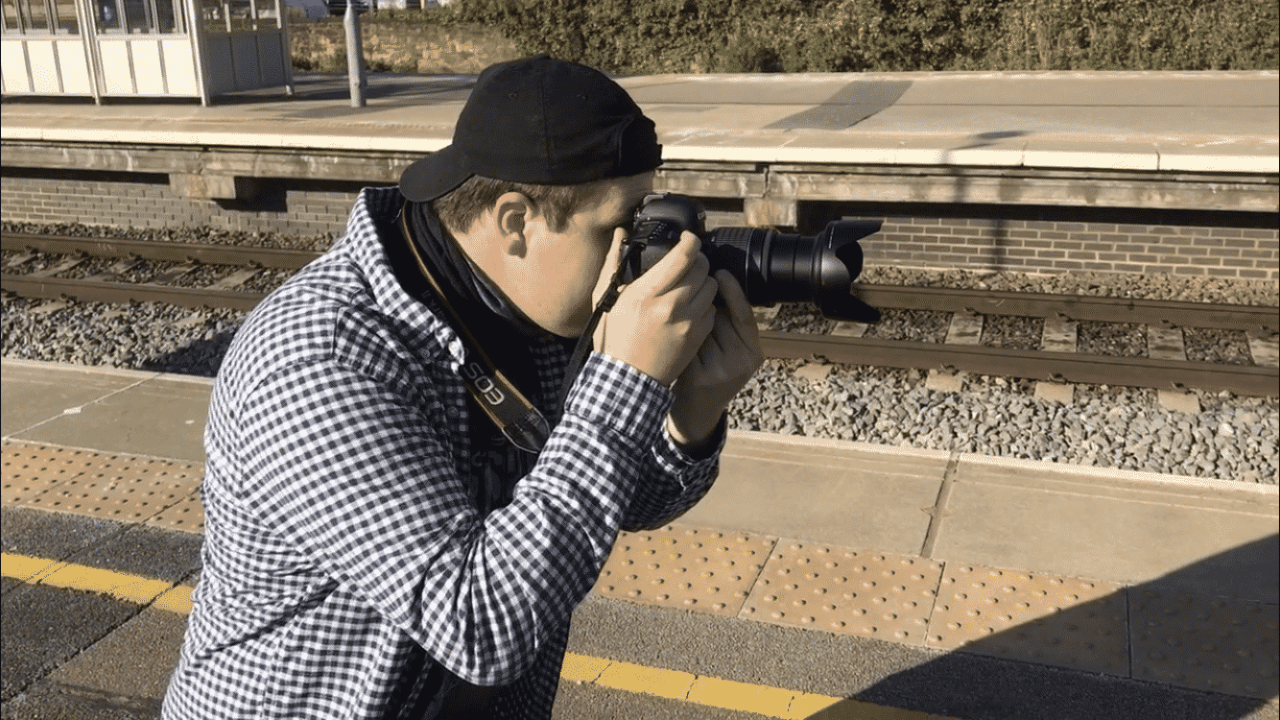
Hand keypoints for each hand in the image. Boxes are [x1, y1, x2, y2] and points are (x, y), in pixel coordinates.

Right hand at [591, 229, 717, 386]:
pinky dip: (704, 303)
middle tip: (688, 261)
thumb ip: (614, 262)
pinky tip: (690, 305)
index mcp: (646, 293)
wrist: (627, 378)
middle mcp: (671, 306)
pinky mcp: (698, 337)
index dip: (690, 240)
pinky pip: (712, 309)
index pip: (683, 256)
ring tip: (690, 284)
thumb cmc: (614, 337)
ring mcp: (688, 323)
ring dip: (703, 280)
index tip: (688, 237)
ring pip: (711, 286)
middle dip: (697, 259)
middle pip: (702, 268)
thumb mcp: (606, 298)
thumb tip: (620, 232)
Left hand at [667, 269, 763, 452]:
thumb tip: (712, 279)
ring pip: (702, 331)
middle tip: (690, 286)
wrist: (697, 408)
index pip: (744, 314)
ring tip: (675, 313)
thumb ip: (724, 321)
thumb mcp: (726, 347)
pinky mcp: (702, 378)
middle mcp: (742, 361)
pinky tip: (668, 334)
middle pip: (722, 319)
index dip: (732, 292)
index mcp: (752, 350)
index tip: (719, 273)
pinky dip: (677, 337)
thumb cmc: (708, 369)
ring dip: (687, 318)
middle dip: (704, 302)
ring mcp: (722, 371)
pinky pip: (687, 346)